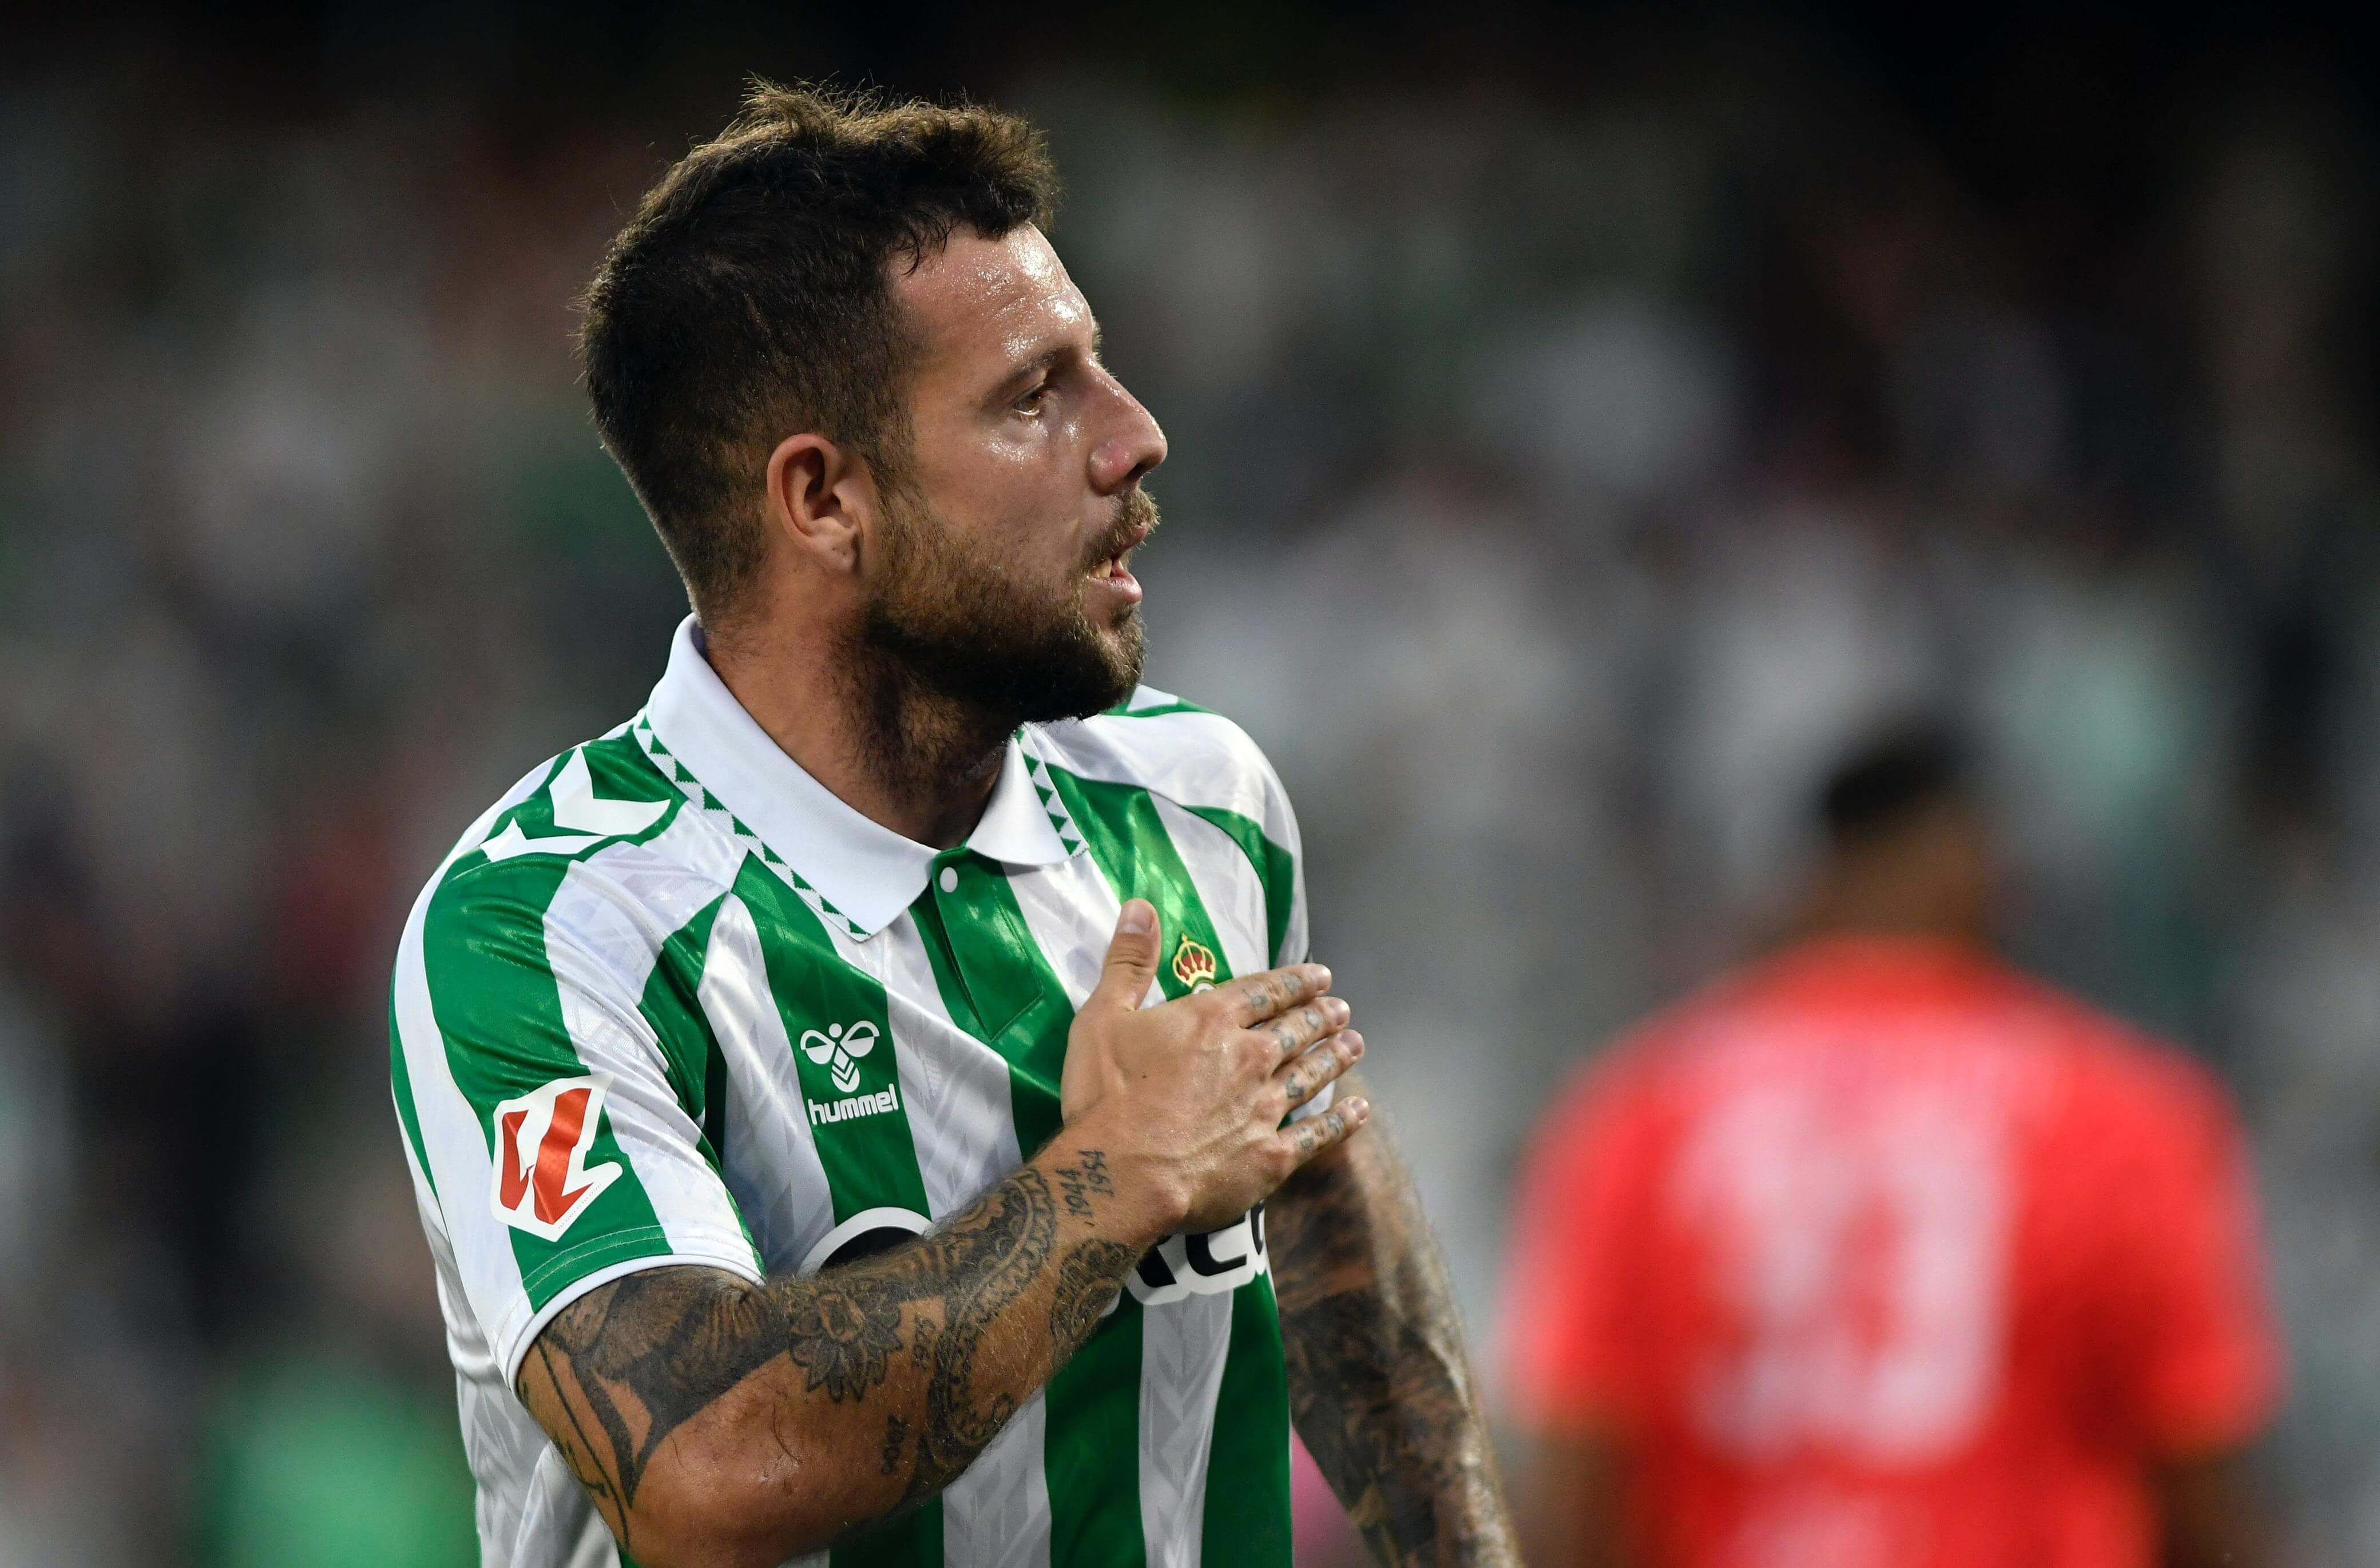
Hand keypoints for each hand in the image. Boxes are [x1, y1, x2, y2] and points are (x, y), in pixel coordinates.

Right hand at [1060, 900, 1368, 1234]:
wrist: (1119, 1175)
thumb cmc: (1104, 1096)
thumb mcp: (1101, 1017)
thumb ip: (1127, 961)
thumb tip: (1140, 906)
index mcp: (1212, 1020)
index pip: (1265, 991)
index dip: (1295, 982)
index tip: (1321, 976)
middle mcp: (1248, 1058)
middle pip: (1296, 1031)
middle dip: (1321, 1017)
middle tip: (1341, 1010)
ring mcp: (1264, 1108)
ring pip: (1312, 1075)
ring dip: (1335, 1058)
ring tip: (1355, 1045)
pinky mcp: (1270, 1156)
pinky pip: (1316, 1135)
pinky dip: (1341, 1122)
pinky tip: (1359, 1111)